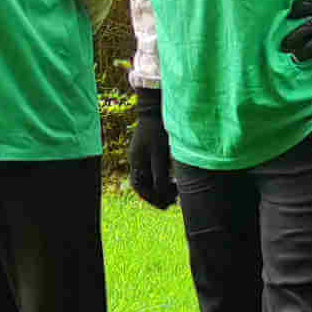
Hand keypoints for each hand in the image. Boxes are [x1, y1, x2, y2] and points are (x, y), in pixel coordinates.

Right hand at [127, 87, 176, 210]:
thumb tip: (161, 192)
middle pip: (143, 184)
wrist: (156, 109)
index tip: (166, 203)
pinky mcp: (150, 150)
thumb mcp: (160, 154)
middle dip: (157, 195)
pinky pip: (153, 170)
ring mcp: (142, 154)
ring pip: (149, 178)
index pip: (139, 186)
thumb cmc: (158, 131)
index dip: (152, 197)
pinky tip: (173, 180)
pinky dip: (162, 178)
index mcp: (137, 161)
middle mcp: (137, 159)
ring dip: (160, 188)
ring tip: (175, 192)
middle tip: (172, 202)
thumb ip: (159, 173)